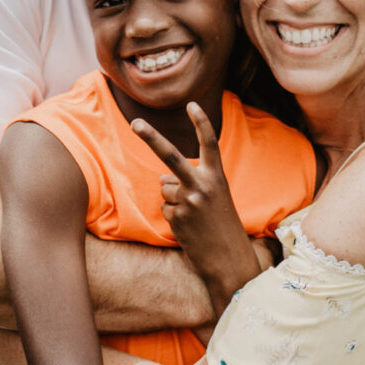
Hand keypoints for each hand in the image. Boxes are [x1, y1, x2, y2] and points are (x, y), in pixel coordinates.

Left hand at [131, 103, 259, 315]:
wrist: (229, 260)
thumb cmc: (222, 225)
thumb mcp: (213, 198)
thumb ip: (190, 182)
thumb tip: (160, 178)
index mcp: (217, 177)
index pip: (209, 143)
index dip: (201, 122)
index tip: (191, 104)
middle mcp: (202, 185)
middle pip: (171, 155)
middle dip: (151, 137)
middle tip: (135, 122)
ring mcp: (188, 201)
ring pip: (165, 188)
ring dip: (173, 199)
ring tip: (193, 216)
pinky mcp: (176, 218)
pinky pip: (164, 208)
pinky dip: (173, 216)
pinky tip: (188, 227)